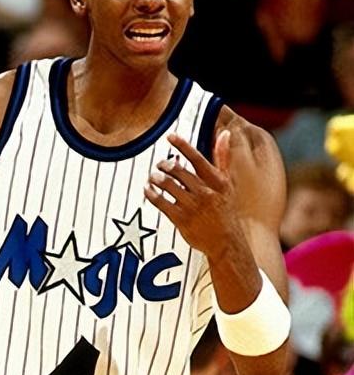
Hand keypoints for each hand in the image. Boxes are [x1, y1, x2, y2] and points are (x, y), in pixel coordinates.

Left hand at [144, 131, 247, 258]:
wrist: (226, 241)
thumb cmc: (225, 208)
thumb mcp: (227, 183)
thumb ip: (222, 158)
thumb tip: (224, 133)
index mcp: (217, 181)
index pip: (197, 159)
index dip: (182, 146)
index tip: (170, 136)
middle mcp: (205, 192)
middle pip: (177, 171)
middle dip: (164, 165)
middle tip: (159, 164)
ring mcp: (193, 206)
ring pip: (167, 185)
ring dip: (155, 178)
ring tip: (152, 177)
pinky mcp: (181, 220)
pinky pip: (160, 202)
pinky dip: (150, 193)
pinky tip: (147, 189)